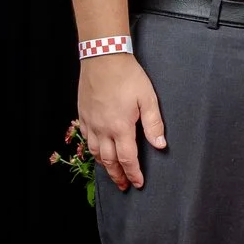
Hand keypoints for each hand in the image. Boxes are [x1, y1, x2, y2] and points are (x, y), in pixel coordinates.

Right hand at [77, 52, 165, 190]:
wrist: (103, 57)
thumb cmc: (128, 76)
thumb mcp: (148, 99)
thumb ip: (154, 124)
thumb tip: (160, 145)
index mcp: (120, 127)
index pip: (128, 158)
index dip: (134, 173)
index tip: (138, 184)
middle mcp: (102, 129)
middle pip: (109, 160)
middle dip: (118, 175)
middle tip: (124, 186)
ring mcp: (90, 122)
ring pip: (94, 152)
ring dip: (104, 165)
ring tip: (112, 172)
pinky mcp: (83, 114)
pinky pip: (86, 139)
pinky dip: (92, 150)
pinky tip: (97, 151)